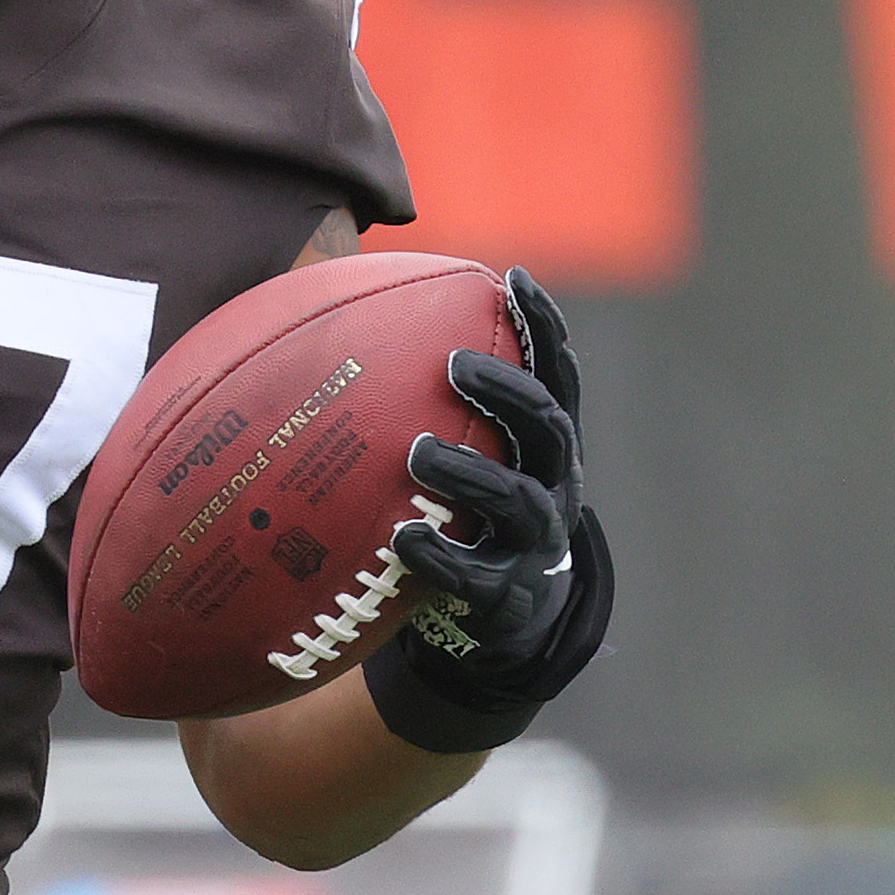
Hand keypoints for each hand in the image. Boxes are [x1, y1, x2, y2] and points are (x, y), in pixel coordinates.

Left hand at [363, 270, 613, 750]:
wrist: (503, 616)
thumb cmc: (467, 506)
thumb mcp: (466, 445)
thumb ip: (427, 392)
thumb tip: (337, 311)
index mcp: (542, 441)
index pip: (556, 373)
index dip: (542, 325)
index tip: (512, 277)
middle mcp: (552, 483)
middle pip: (546, 427)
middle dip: (506, 391)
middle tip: (455, 365)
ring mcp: (534, 543)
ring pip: (518, 502)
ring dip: (470, 473)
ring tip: (418, 452)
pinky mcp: (505, 596)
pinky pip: (475, 578)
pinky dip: (438, 557)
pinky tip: (399, 539)